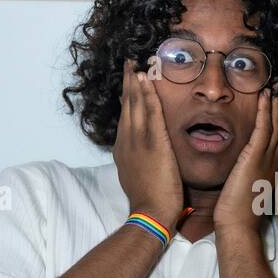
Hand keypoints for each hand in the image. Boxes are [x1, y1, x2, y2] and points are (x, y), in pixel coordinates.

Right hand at [112, 58, 184, 229]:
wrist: (150, 213)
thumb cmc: (149, 201)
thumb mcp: (137, 177)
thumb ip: (138, 162)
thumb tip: (141, 158)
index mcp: (124, 150)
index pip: (125, 118)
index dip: (127, 98)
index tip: (128, 83)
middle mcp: (127, 141)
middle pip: (127, 106)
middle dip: (128, 83)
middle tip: (128, 64)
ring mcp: (138, 141)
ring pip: (135, 105)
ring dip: (135, 82)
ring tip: (135, 64)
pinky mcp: (153, 142)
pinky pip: (150, 112)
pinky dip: (147, 94)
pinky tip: (146, 80)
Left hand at [214, 83, 277, 233]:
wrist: (237, 225)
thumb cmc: (237, 212)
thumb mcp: (245, 186)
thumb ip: (247, 172)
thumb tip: (241, 165)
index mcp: (270, 165)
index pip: (276, 134)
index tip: (277, 98)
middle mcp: (273, 159)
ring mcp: (266, 158)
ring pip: (275, 123)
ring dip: (276, 101)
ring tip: (276, 82)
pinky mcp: (256, 158)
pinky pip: (263, 128)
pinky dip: (265, 110)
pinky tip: (265, 96)